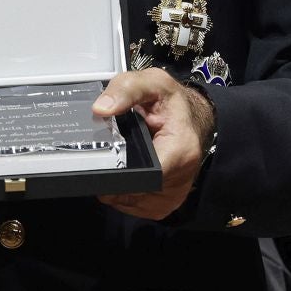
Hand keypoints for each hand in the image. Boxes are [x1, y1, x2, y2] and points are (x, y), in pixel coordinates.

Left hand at [93, 70, 215, 220]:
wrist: (191, 118)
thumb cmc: (171, 102)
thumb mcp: (152, 83)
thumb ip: (126, 89)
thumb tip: (100, 109)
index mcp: (179, 151)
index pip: (143, 175)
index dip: (116, 172)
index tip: (100, 160)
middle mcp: (180, 180)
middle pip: (132, 193)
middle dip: (110, 177)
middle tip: (102, 155)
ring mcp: (173, 197)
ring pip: (129, 203)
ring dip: (115, 187)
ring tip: (117, 161)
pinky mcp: (165, 205)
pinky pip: (134, 207)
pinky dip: (123, 194)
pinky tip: (124, 173)